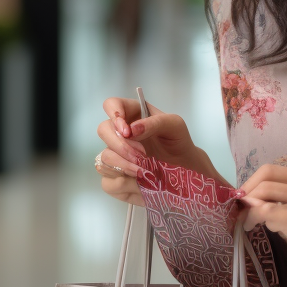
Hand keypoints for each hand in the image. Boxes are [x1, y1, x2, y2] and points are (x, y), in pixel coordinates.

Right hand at [96, 96, 223, 207]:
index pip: (111, 105)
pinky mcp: (115, 175)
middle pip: (103, 130)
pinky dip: (123, 182)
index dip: (114, 115)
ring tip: (144, 170)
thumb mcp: (174, 126)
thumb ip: (154, 123)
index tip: (127, 131)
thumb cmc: (178, 141)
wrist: (184, 167)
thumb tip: (131, 130)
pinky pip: (107, 180)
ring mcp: (115, 153)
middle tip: (141, 155)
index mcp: (132, 113)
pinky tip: (139, 181)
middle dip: (121, 145)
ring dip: (123, 165)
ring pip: (103, 157)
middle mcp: (120, 132)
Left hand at [240, 165, 286, 286]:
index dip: (251, 182)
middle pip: (266, 178)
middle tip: (242, 211)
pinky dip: (252, 219)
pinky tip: (252, 228)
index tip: (244, 198)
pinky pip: (265, 213)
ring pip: (263, 194)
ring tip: (248, 222)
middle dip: (247, 194)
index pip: (270, 170)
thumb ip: (276, 198)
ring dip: (248, 209)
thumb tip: (244, 194)